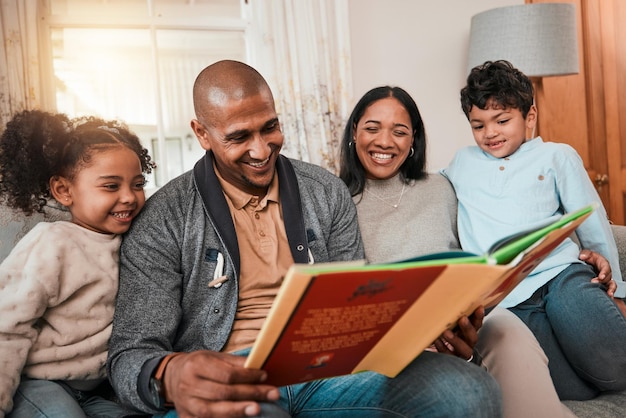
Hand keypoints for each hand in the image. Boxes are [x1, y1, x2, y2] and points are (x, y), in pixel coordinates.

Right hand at [163, 350, 279, 417]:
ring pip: (214, 411)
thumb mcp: (213, 357)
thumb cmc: (199, 365)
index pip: (227, 374)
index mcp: (195, 365)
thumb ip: (235, 363)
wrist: (172, 377)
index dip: (248, 376)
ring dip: (238, 411)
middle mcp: (188, 385)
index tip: (265, 376)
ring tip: (257, 409)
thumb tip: (258, 366)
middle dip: (250, 394)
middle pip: (223, 393)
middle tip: (272, 394)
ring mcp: (186, 404)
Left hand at [433, 306, 484, 361]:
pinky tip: (437, 341)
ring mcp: (460, 354)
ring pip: (465, 350)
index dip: (479, 317)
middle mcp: (467, 344)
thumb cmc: (441, 333)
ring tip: (446, 332)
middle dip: (468, 328)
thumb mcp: (447, 324)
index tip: (479, 307)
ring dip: (456, 341)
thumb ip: (449, 316)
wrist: (434, 352)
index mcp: (468, 333)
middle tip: (462, 319)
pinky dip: (443, 348)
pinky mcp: (451, 361)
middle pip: (473, 338)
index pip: (477, 325)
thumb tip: (442, 298)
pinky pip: (449, 356)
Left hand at [579, 249, 615, 295]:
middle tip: (594, 283)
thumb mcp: (587, 254)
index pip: (606, 268)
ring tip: (608, 295)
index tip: (601, 277)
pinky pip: (608, 290)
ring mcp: (605, 280)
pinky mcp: (603, 285)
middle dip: (602, 281)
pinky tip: (607, 299)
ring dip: (610, 290)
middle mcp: (606, 273)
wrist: (586, 263)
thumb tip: (582, 256)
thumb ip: (585, 254)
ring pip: (611, 285)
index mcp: (603, 264)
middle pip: (608, 278)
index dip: (604, 273)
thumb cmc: (588, 258)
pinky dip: (608, 294)